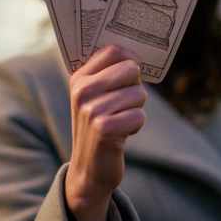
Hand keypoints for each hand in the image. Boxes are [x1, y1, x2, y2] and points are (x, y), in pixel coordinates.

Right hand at [65, 44, 146, 220]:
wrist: (88, 170)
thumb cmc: (99, 126)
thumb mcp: (94, 97)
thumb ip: (108, 73)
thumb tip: (136, 53)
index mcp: (80, 78)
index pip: (114, 50)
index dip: (131, 59)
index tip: (130, 74)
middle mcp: (83, 91)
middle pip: (131, 69)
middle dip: (135, 87)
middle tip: (122, 104)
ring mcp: (92, 110)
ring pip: (139, 93)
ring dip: (136, 109)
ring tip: (120, 120)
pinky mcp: (106, 130)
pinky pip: (140, 115)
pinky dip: (136, 125)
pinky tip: (122, 133)